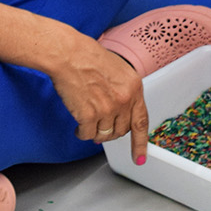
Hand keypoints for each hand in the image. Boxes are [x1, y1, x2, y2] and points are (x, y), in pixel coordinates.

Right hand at [43, 31, 151, 159]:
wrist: (69, 54)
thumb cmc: (88, 57)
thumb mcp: (118, 71)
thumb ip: (122, 93)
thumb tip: (118, 116)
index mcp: (134, 87)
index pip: (141, 121)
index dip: (140, 142)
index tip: (139, 157)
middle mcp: (124, 100)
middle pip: (121, 131)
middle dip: (110, 131)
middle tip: (100, 124)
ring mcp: (108, 109)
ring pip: (104, 135)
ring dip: (95, 132)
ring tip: (87, 122)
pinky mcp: (89, 115)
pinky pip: (87, 135)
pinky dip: (82, 133)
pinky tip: (78, 125)